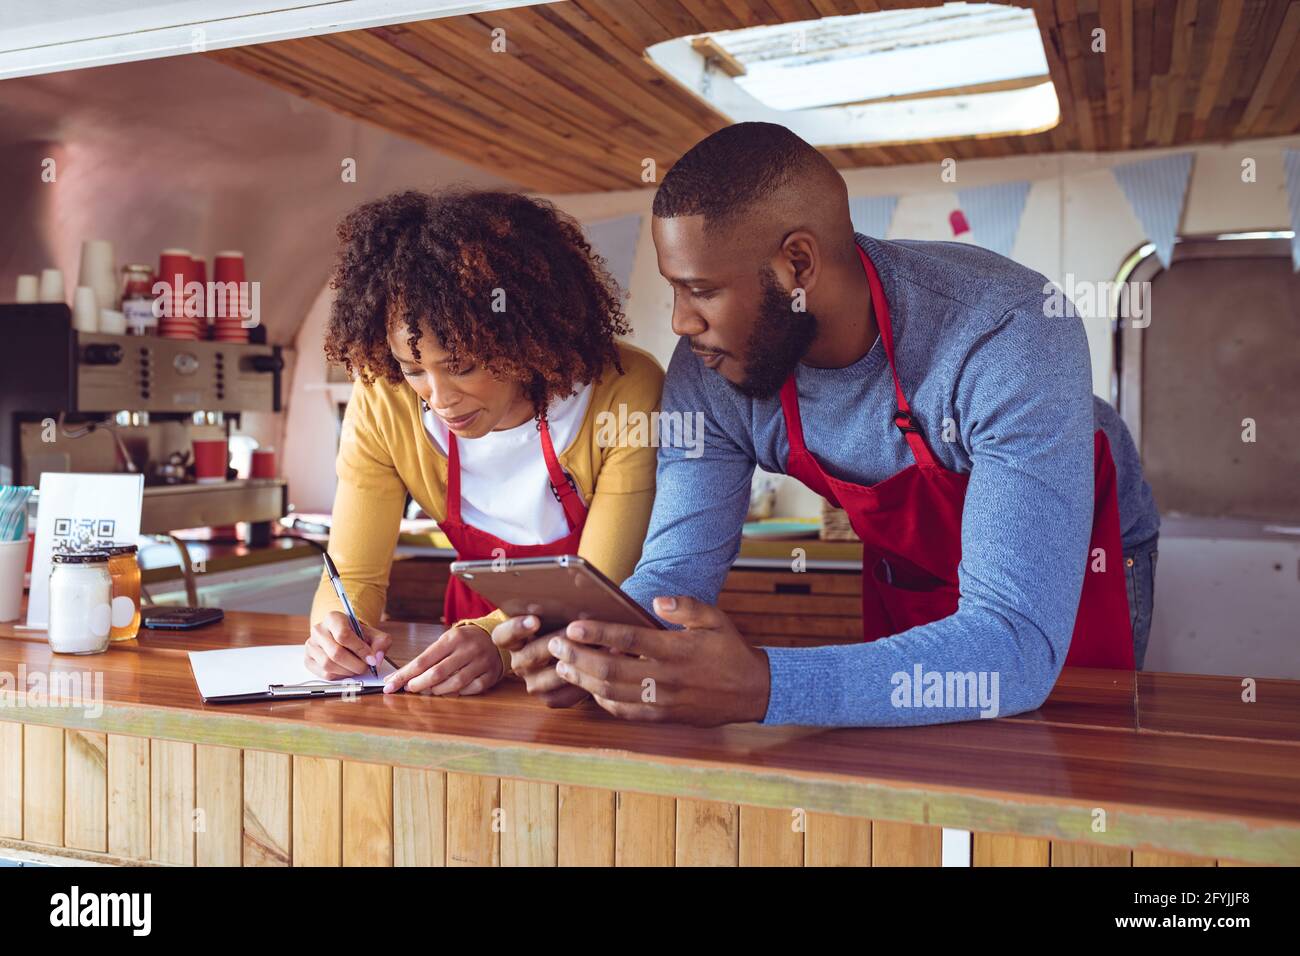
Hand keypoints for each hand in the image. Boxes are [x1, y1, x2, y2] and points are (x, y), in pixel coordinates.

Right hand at [305, 611, 391, 679]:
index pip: (343, 635)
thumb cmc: (359, 635)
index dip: (360, 650)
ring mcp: (311, 645)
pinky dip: (339, 676)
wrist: (345, 637)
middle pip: (336, 653)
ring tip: (357, 668)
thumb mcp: (374, 634)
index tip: (371, 659)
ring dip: (347, 672)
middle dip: (355, 665)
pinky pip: (323, 674)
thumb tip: (377, 658)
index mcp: (333, 618)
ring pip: (328, 665)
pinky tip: (346, 670)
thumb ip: (381, 643)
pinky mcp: (308, 660)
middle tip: (366, 667)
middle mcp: (318, 630)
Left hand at [383, 624, 503, 695]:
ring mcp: (481, 663)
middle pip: (437, 673)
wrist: (499, 636)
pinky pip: (471, 689)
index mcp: (453, 638)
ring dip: (437, 690)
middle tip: (409, 688)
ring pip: (454, 684)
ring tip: (430, 690)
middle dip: (418, 684)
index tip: (390, 684)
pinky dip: (458, 693)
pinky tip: (451, 691)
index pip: (423, 660)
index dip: (405, 674)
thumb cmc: (466, 640)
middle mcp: (468, 649)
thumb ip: (429, 657)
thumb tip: (403, 676)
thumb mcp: (448, 640)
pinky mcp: (491, 675)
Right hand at [491, 615, 589, 707]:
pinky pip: (562, 696)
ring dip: (573, 664)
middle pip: (531, 656)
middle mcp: (518, 663)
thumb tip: (574, 602)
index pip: (503, 636)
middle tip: (576, 633)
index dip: (517, 629)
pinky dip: (580, 685)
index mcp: (512, 641)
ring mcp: (532, 682)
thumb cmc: (558, 627)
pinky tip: (595, 672)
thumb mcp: (551, 616)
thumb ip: (554, 610)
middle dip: (557, 643)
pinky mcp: (548, 698)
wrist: (567, 654)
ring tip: (594, 650)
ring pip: (550, 677)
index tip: (535, 620)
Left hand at [547, 596, 770, 725]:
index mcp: (675, 649)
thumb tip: (657, 600)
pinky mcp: (662, 716)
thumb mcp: (715, 618)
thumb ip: (685, 606)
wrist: (753, 692)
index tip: (572, 626)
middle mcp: (665, 677)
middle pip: (610, 669)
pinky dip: (602, 701)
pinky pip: (624, 712)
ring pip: (611, 693)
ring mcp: (661, 701)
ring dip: (582, 680)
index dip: (597, 632)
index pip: (628, 639)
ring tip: (561, 667)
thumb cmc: (730, 650)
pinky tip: (589, 689)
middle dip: (577, 658)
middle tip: (554, 646)